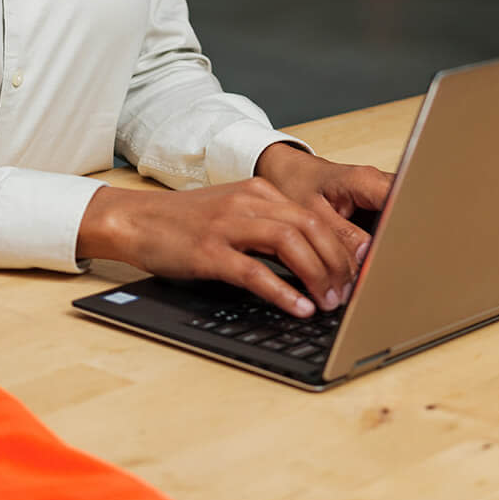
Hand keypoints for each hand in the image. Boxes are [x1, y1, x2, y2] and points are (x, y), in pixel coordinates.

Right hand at [76, 149, 391, 318]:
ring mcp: (228, 224)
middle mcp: (248, 202)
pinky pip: (254, 270)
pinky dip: (282, 291)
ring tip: (330, 304)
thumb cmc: (187, 224)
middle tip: (349, 295)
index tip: (361, 272)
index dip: (343, 246)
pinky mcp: (209, 250)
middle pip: (310, 226)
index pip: (315, 215)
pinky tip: (298, 307)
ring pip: (289, 242)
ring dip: (317, 276)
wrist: (137, 219)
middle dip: (338, 264)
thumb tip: (316, 260)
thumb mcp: (234, 215)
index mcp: (259, 192)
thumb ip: (270, 228)